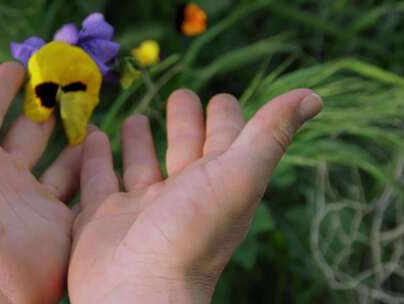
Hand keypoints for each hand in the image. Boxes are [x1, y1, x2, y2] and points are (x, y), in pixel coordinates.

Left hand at [0, 42, 78, 302]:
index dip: (0, 85)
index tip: (18, 66)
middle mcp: (1, 177)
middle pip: (27, 134)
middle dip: (44, 107)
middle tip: (65, 84)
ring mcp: (32, 202)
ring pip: (59, 162)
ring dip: (74, 139)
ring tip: (91, 116)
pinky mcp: (59, 225)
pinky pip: (81, 191)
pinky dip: (93, 170)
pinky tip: (106, 150)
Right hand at [69, 89, 321, 302]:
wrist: (138, 290)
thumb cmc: (192, 233)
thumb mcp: (239, 176)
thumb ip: (270, 134)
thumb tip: (312, 96)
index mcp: (216, 186)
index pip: (225, 142)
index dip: (226, 117)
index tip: (220, 97)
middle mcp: (180, 197)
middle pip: (184, 149)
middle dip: (184, 121)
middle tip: (179, 94)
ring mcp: (139, 209)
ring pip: (140, 165)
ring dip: (138, 141)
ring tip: (133, 117)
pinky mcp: (101, 218)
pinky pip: (97, 179)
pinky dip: (95, 158)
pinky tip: (92, 137)